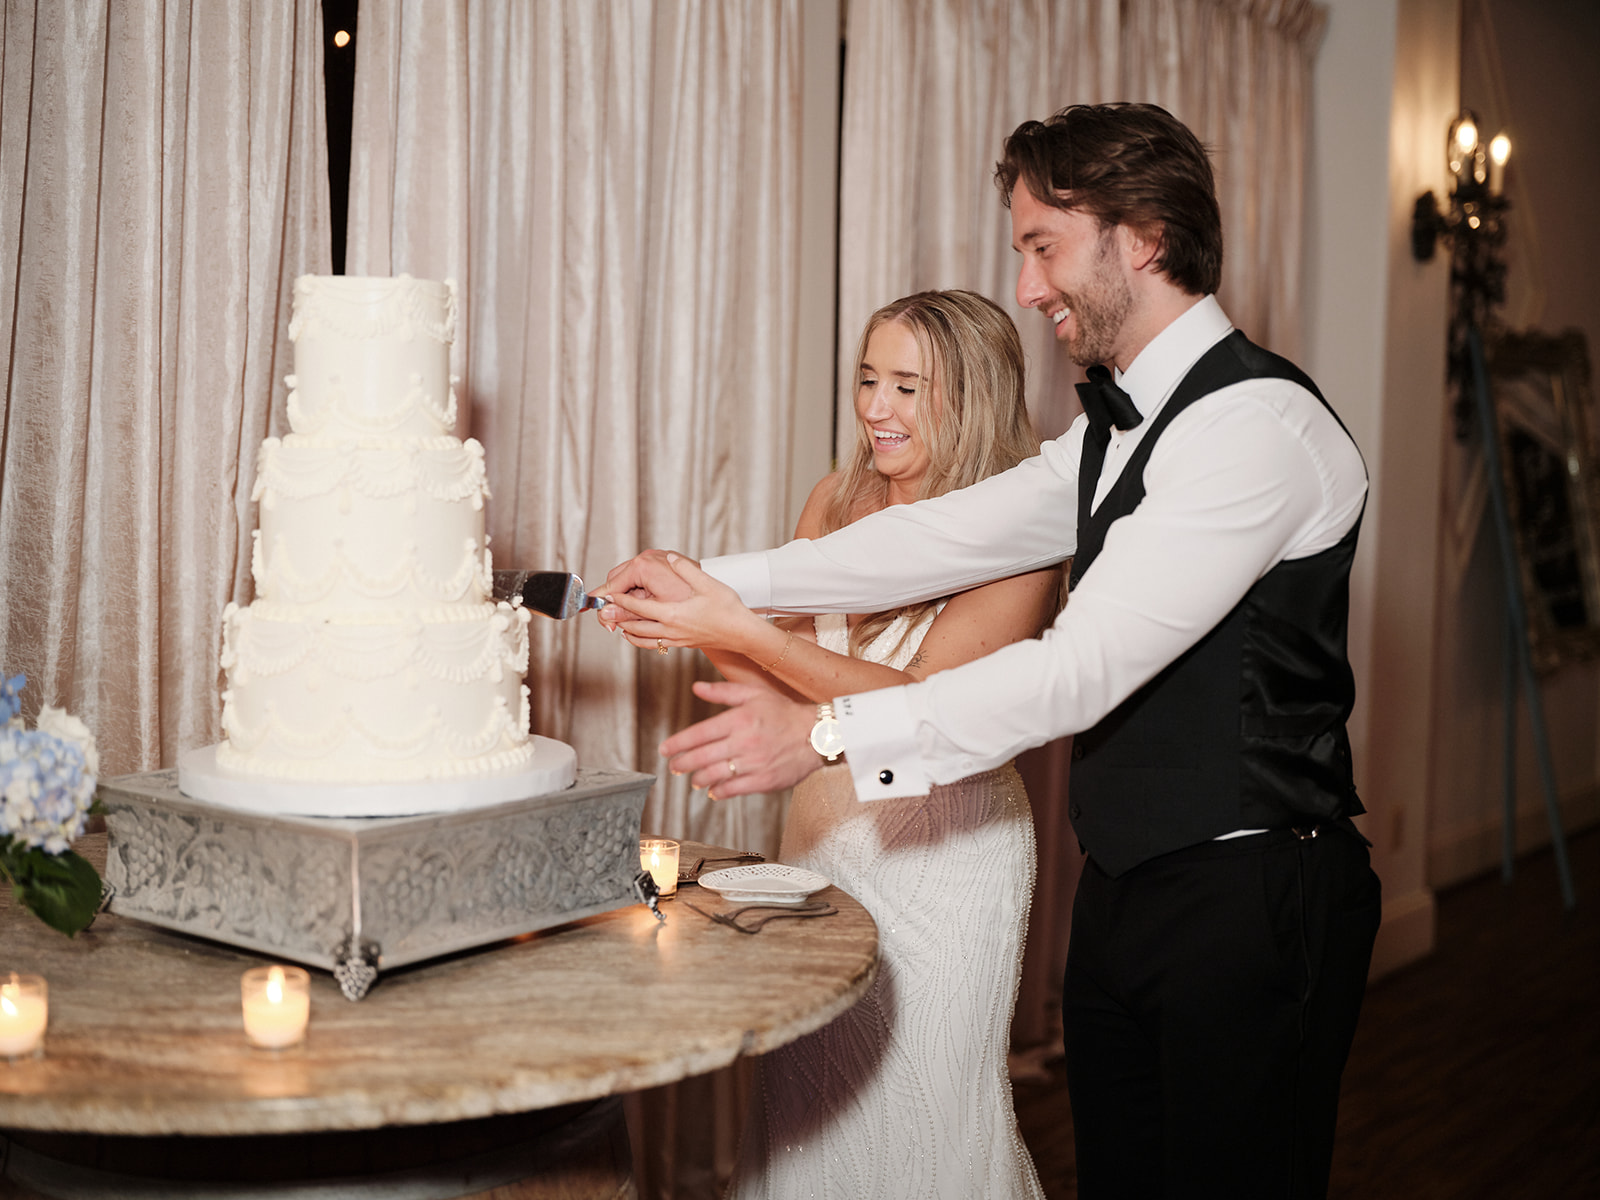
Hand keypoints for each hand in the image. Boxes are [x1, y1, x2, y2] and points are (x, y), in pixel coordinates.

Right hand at [596, 549, 696, 630]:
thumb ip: (629, 609)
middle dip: (614, 600)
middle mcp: (648, 557)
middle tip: (613, 622)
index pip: (613, 584)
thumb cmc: (692, 601)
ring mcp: (656, 559)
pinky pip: (642, 578)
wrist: (720, 598)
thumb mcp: (656, 609)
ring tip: (627, 618)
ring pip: (629, 580)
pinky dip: (638, 593)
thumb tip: (605, 613)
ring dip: (626, 598)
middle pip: (618, 580)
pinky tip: (640, 608)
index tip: (601, 618)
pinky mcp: (664, 564)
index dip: (604, 603)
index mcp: (644, 564)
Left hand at [613, 554, 766, 653]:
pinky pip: (655, 644)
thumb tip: (669, 557)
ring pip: (643, 639)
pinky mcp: (683, 644)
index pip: (639, 607)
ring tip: (618, 625)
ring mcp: (676, 639)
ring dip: (628, 632)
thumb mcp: (707, 584)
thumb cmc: (728, 609)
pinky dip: (642, 641)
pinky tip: (640, 636)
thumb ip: (685, 570)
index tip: (608, 596)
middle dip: (618, 619)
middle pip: (635, 626)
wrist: (742, 634)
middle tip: (605, 613)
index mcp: (673, 614)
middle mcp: (671, 629)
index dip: (621, 601)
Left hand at [663, 680, 820, 799]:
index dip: (678, 743)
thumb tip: (696, 687)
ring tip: (692, 779)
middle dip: (682, 764)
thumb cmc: (785, 713)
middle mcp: (744, 742)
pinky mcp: (763, 780)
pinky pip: (733, 789)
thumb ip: (723, 691)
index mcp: (739, 719)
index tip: (665, 749)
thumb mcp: (754, 694)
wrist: (817, 734)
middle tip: (673, 767)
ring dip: (698, 779)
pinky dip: (719, 791)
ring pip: (715, 775)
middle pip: (702, 757)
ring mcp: (753, 763)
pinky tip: (712, 791)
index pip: (699, 733)